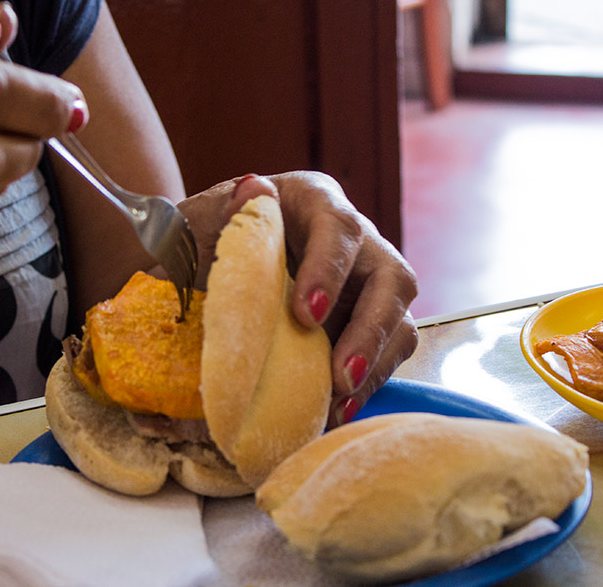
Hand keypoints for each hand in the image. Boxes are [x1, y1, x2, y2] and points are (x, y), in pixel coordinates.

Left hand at [179, 172, 418, 427]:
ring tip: (340, 401)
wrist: (203, 267)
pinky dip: (367, 382)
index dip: (329, 270)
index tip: (306, 315)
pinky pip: (386, 353)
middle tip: (339, 375)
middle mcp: (354, 240)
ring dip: (376, 362)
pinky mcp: (366, 323)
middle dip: (371, 329)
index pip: (338, 227)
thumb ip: (223, 211)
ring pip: (399, 318)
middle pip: (391, 276)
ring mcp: (366, 283)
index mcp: (313, 201)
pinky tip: (338, 411)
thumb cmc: (207, 237)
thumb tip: (251, 192)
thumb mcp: (203, 219)